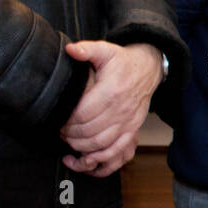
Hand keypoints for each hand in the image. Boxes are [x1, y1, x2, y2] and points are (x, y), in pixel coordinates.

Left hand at [60, 41, 162, 176]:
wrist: (148, 70)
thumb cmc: (123, 62)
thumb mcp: (106, 50)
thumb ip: (87, 49)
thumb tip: (70, 50)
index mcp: (112, 91)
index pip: (83, 114)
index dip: (67, 121)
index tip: (59, 120)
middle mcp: (121, 110)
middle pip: (90, 131)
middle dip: (71, 135)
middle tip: (61, 131)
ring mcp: (128, 122)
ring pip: (101, 143)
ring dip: (82, 147)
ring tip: (70, 141)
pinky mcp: (133, 130)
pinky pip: (117, 151)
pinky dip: (101, 157)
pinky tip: (88, 156)